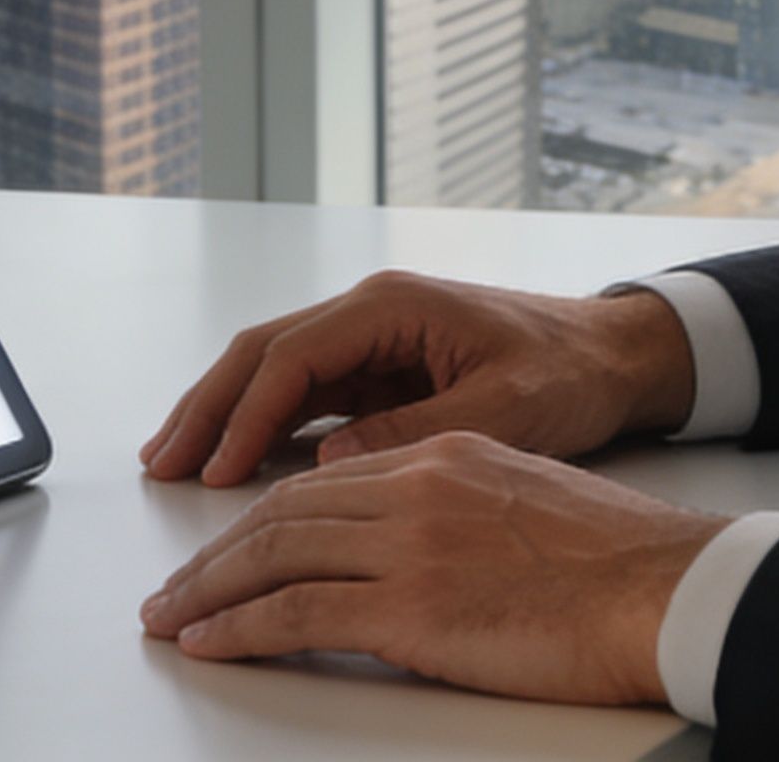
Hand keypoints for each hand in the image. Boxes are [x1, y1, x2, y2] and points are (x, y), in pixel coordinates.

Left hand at [138, 431, 721, 705]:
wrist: (665, 589)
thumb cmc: (618, 566)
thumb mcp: (525, 508)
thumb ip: (459, 516)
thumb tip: (421, 560)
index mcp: (446, 456)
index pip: (326, 482)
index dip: (265, 519)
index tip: (230, 548)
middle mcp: (417, 488)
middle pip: (284, 514)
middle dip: (217, 555)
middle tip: (174, 588)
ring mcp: (410, 546)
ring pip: (275, 557)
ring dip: (209, 592)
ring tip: (170, 619)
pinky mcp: (409, 607)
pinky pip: (295, 614)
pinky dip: (238, 629)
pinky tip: (208, 643)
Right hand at [139, 270, 697, 486]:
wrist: (615, 355)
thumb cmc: (570, 372)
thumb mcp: (503, 410)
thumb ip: (417, 433)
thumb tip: (330, 461)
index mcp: (394, 307)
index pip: (293, 357)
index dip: (246, 415)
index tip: (216, 471)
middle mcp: (372, 313)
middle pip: (263, 354)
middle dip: (208, 408)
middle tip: (163, 465)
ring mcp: (373, 341)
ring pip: (274, 371)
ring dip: (223, 413)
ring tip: (173, 463)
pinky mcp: (380, 371)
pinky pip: (303, 394)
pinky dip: (261, 424)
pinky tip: (232, 460)